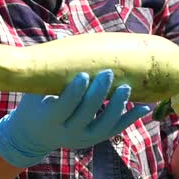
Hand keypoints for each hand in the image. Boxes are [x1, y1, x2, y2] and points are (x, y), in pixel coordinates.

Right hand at [0, 69, 150, 167]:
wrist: (35, 134)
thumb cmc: (35, 103)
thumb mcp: (33, 90)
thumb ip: (47, 72)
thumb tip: (62, 39)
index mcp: (49, 119)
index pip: (64, 107)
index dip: (74, 93)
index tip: (84, 75)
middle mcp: (67, 133)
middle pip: (87, 114)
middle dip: (98, 94)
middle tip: (108, 72)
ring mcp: (84, 138)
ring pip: (105, 125)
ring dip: (117, 106)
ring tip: (126, 87)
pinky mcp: (96, 139)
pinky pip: (116, 129)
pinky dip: (131, 118)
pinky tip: (145, 106)